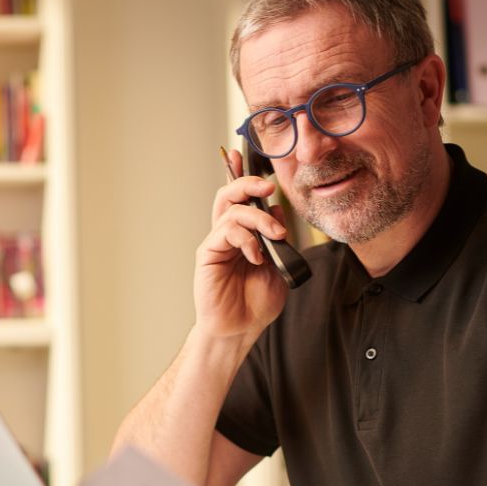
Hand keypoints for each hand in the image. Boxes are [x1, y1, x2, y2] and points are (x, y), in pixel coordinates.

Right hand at [193, 148, 288, 340]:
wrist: (240, 329)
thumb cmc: (255, 303)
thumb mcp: (278, 266)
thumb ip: (277, 239)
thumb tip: (277, 211)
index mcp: (243, 235)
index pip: (241, 199)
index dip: (240, 175)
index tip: (243, 155)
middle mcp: (227, 235)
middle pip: (229, 195)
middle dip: (247, 183)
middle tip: (268, 186)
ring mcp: (216, 243)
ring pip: (231, 210)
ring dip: (258, 218)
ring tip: (275, 236)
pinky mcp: (208, 254)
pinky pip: (226, 232)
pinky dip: (247, 240)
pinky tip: (257, 257)